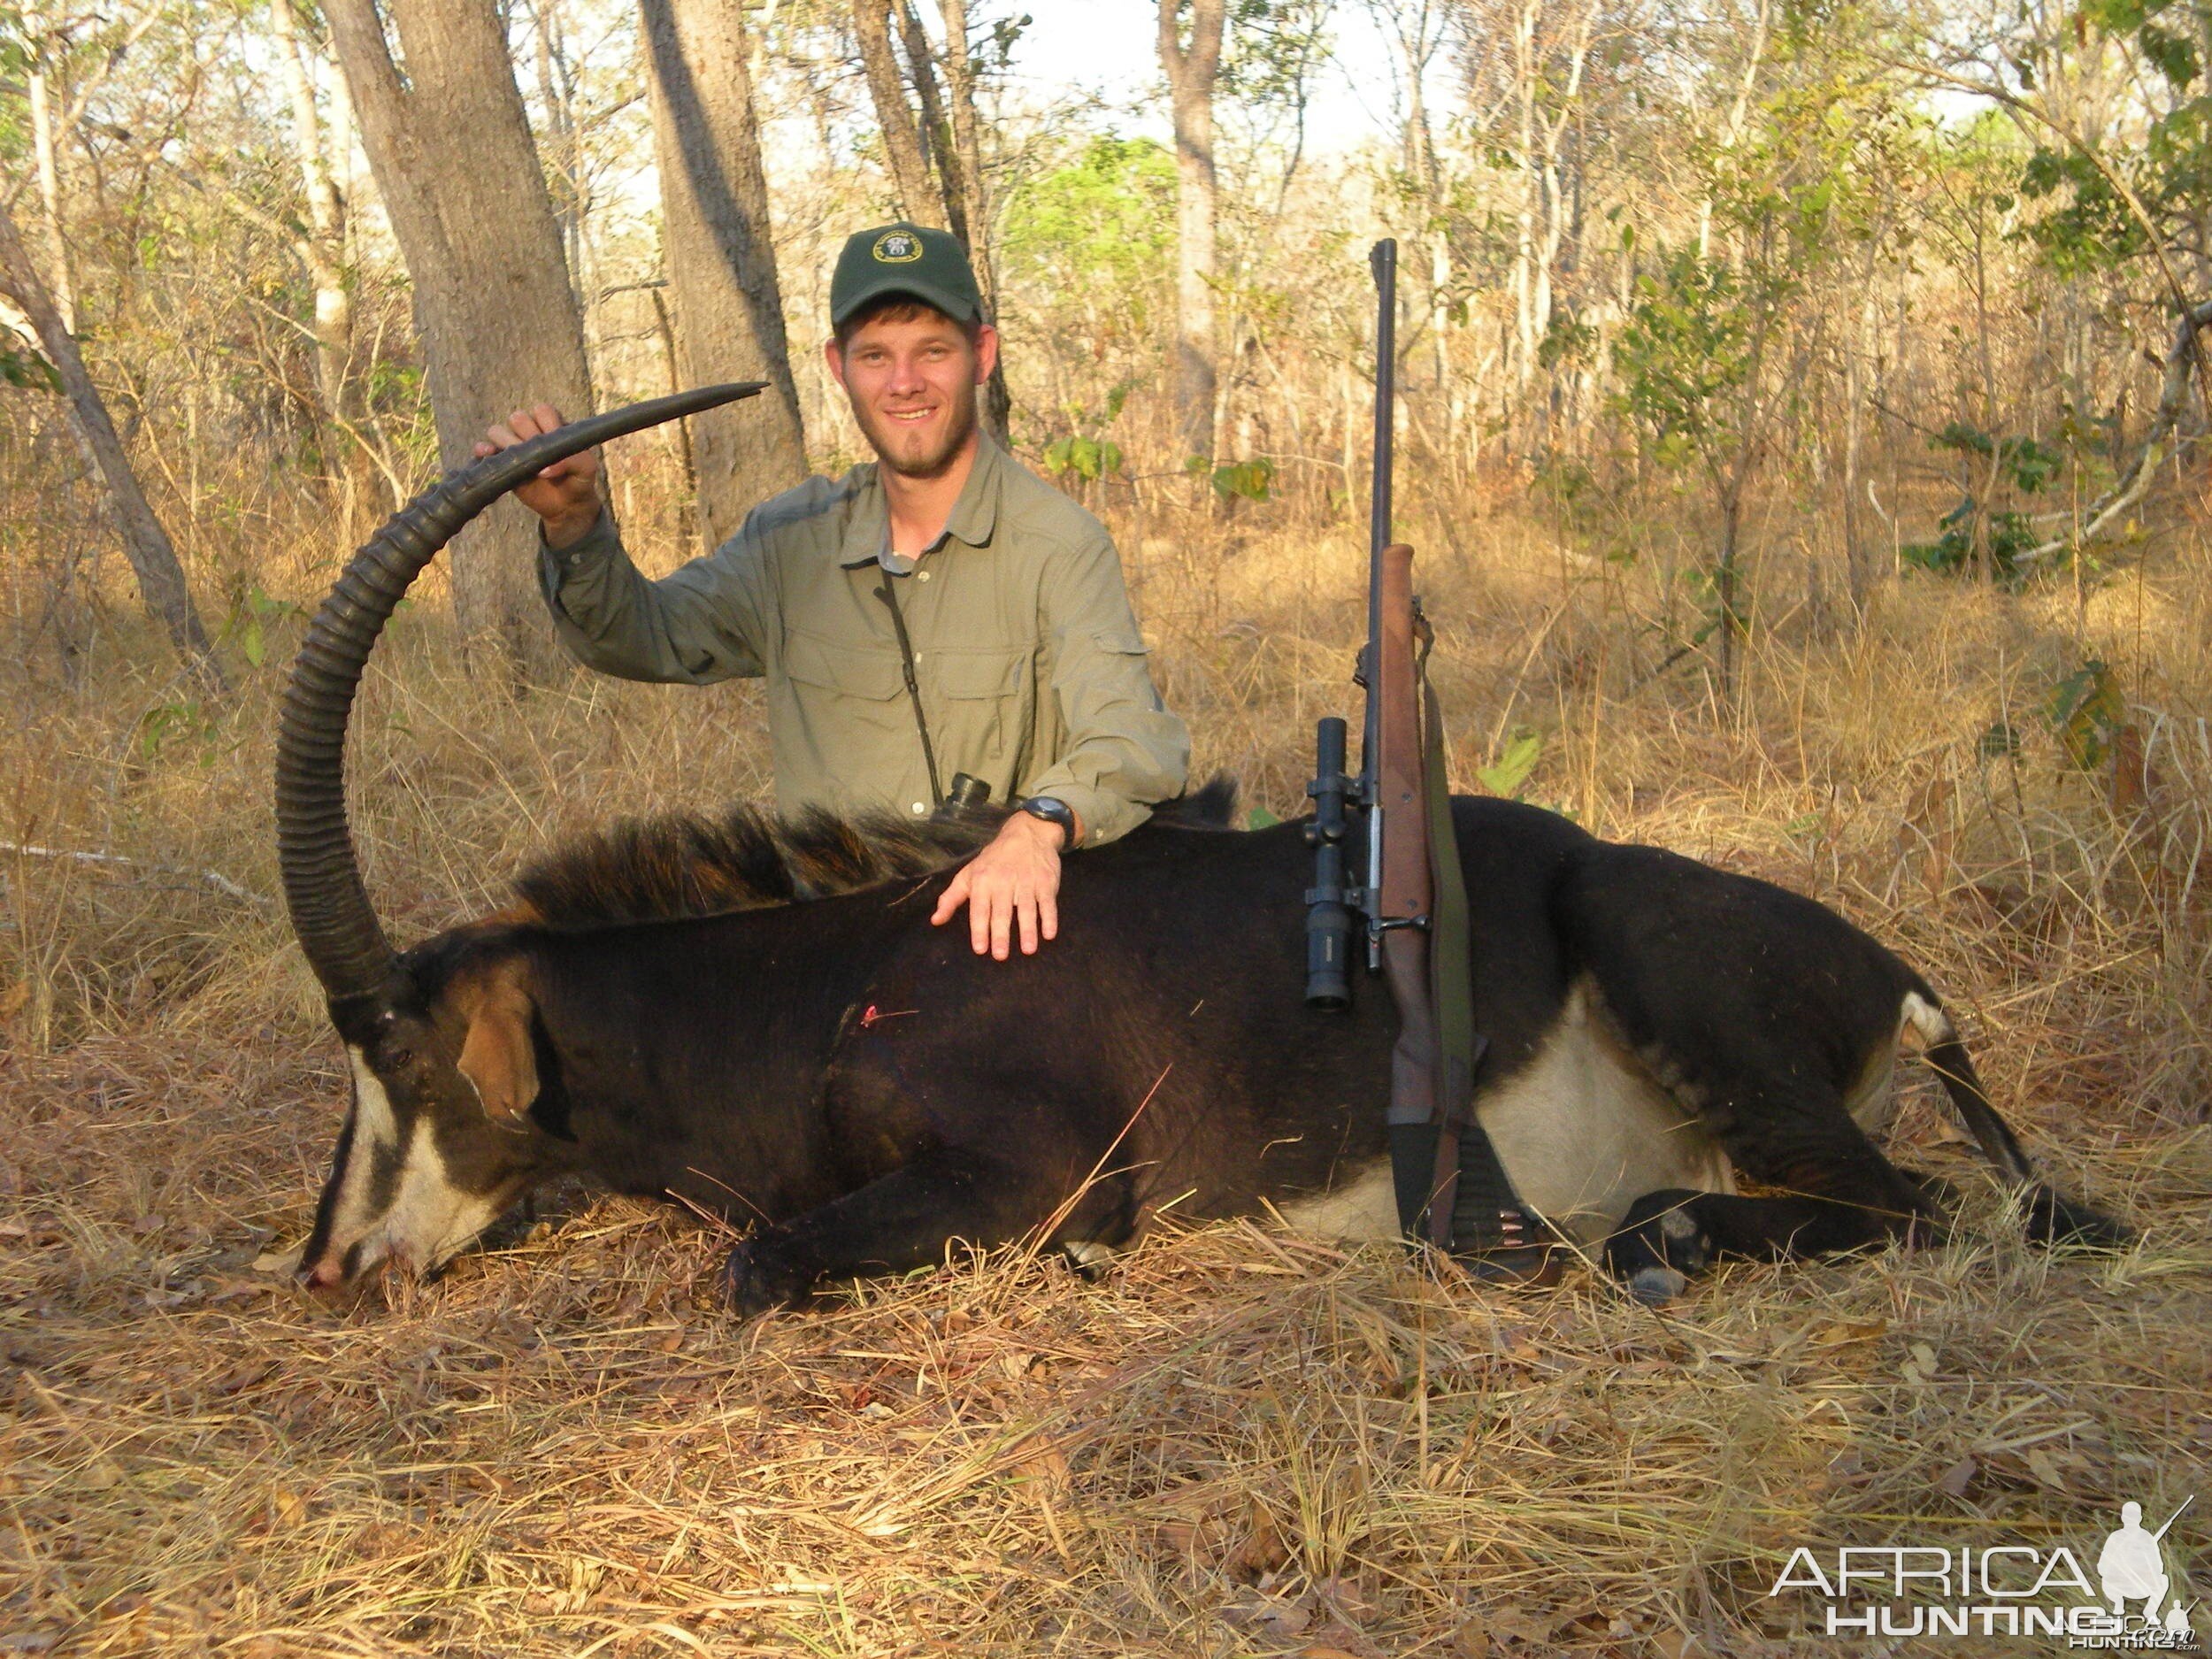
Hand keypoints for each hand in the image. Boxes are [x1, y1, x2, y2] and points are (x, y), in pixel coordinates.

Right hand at [472, 402, 600, 547]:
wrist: (567, 505)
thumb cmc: (579, 480)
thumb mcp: (586, 469)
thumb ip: (572, 462)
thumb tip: (543, 470)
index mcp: (552, 424)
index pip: (542, 410)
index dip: (547, 424)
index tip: (554, 442)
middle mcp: (531, 431)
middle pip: (517, 418)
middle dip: (526, 435)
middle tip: (537, 456)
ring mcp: (514, 445)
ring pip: (497, 431)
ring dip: (506, 443)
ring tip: (519, 462)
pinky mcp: (501, 462)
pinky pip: (483, 449)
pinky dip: (483, 450)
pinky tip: (490, 455)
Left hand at [931, 810, 1073, 958]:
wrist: (1028, 833)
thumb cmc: (995, 858)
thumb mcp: (969, 874)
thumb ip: (951, 898)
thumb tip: (935, 920)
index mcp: (983, 881)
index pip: (980, 909)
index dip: (979, 929)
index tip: (980, 949)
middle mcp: (1004, 881)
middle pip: (1002, 911)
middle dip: (1001, 934)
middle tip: (1000, 955)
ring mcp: (1027, 881)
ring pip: (1027, 909)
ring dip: (1028, 930)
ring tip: (1028, 950)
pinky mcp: (1046, 882)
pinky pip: (1047, 902)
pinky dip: (1049, 918)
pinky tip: (1049, 934)